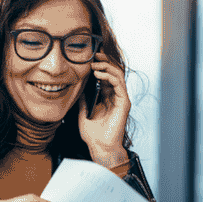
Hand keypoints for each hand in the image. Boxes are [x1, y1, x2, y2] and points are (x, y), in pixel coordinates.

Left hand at [77, 51, 130, 167]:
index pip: (105, 76)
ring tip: (95, 63)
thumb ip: (82, 100)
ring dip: (106, 67)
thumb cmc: (92, 135)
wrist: (100, 147)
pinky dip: (109, 77)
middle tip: (94, 54)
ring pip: (117, 75)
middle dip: (104, 62)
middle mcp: (115, 96)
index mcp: (106, 98)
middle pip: (113, 73)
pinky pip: (119, 85)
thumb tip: (77, 87)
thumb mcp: (82, 113)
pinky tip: (99, 74)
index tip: (89, 58)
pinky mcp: (124, 103)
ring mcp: (121, 99)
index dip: (99, 66)